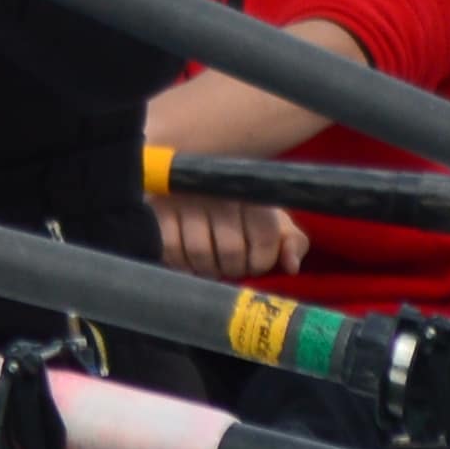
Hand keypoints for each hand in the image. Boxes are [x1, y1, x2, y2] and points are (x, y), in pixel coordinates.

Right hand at [157, 193, 311, 280]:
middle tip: (230, 265)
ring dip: (207, 269)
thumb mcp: (272, 221)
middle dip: (233, 269)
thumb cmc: (240, 210)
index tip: (254, 262)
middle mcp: (219, 193)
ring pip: (200, 253)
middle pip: (231, 251)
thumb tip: (291, 266)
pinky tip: (189, 260)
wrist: (190, 179)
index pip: (265, 239)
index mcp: (252, 194)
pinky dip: (182, 264)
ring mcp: (186, 199)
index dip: (261, 262)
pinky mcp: (158, 209)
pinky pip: (171, 249)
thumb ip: (291, 242)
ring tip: (210, 264)